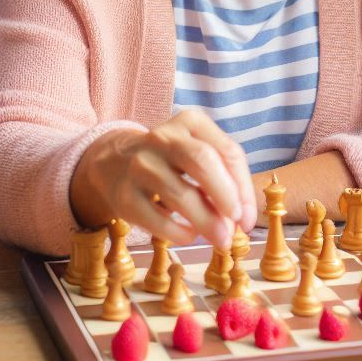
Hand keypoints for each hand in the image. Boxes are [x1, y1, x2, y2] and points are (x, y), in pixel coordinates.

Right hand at [70, 110, 257, 246]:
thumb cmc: (170, 160)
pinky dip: (180, 233)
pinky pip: (158, 219)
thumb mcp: (196, 151)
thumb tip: (242, 218)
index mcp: (189, 121)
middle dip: (225, 197)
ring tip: (221, 239)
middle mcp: (163, 137)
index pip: (227, 152)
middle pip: (202, 162)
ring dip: (207, 222)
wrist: (113, 161)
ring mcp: (140, 164)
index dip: (243, 188)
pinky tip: (190, 235)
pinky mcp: (125, 195)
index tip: (248, 217)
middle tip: (237, 225)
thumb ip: (223, 177)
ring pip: (180, 194)